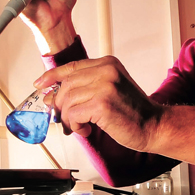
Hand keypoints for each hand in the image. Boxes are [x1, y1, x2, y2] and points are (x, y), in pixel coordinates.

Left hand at [34, 57, 158, 151]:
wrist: (155, 126)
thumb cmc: (132, 112)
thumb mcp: (109, 91)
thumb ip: (83, 90)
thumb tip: (50, 97)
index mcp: (107, 64)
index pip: (70, 67)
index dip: (51, 76)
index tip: (40, 85)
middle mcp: (106, 71)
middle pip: (65, 85)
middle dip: (60, 106)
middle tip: (65, 120)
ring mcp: (105, 86)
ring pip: (68, 101)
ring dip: (69, 119)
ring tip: (80, 127)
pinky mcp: (102, 104)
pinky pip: (74, 114)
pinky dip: (76, 126)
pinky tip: (86, 130)